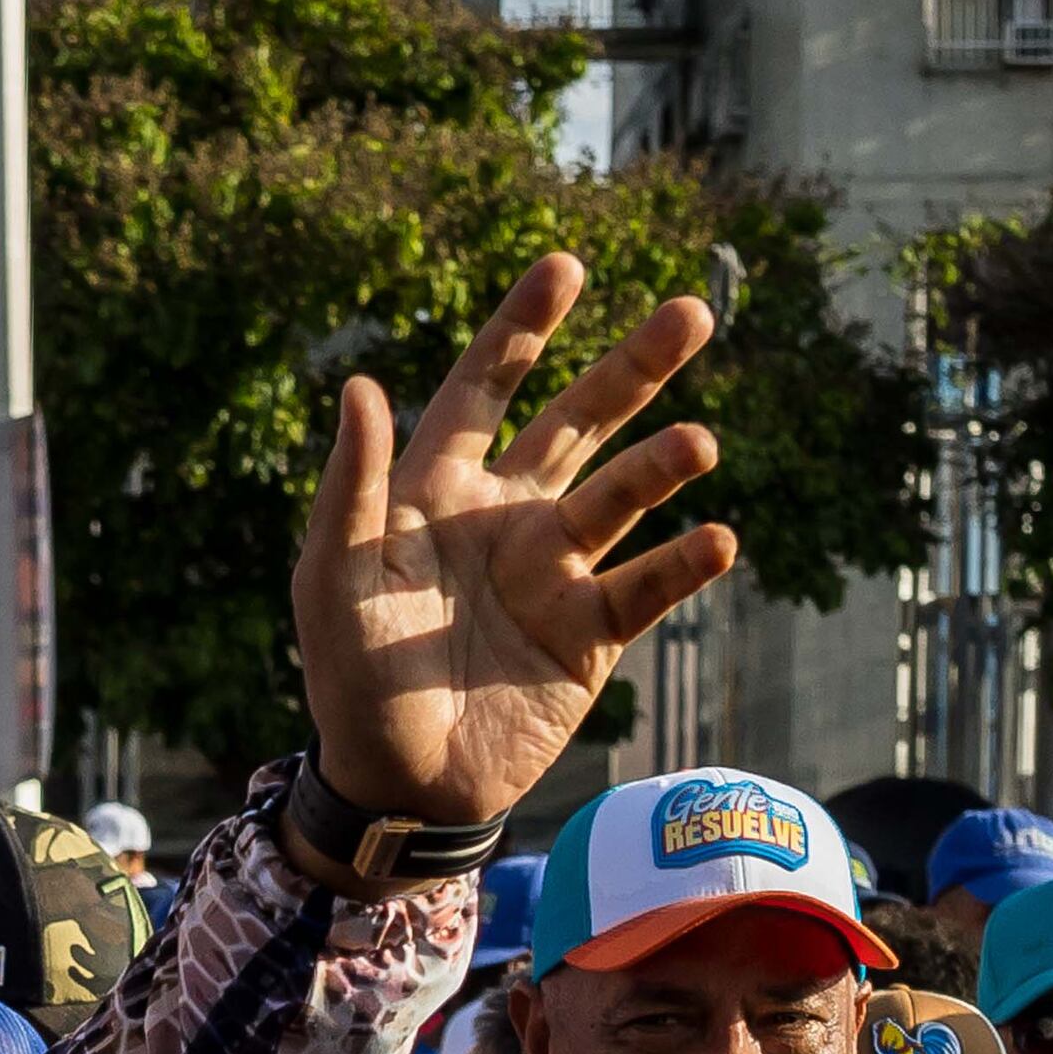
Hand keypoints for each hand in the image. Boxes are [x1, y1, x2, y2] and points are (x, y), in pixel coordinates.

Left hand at [291, 255, 734, 826]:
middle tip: (692, 313)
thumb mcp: (336, 579)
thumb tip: (358, 385)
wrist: (400, 786)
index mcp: (439, 490)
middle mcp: (508, 515)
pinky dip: (683, 563)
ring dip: (662, 466)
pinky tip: (716, 539)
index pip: (483, 391)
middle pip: (579, 421)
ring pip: (622, 496)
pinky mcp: (592, 633)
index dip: (521, 331)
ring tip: (696, 445)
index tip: (566, 267)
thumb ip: (353, 487)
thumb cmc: (353, 680)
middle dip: (632, 368)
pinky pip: (646, 586)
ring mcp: (556, 570)